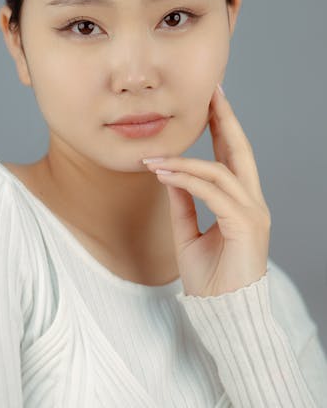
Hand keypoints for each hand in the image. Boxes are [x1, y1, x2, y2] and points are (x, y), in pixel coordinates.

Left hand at [142, 84, 270, 297]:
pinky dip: (187, 180)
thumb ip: (182, 202)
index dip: (222, 128)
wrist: (223, 315)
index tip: (211, 103)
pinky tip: (164, 173)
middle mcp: (252, 203)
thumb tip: (169, 172)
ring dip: (184, 161)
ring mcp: (253, 214)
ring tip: (154, 157)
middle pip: (240, 151)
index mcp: (241, 203)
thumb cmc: (209, 279)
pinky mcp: (246, 226)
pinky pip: (213, 193)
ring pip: (220, 171)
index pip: (232, 157)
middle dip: (225, 119)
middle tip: (211, 92)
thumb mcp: (188, 232)